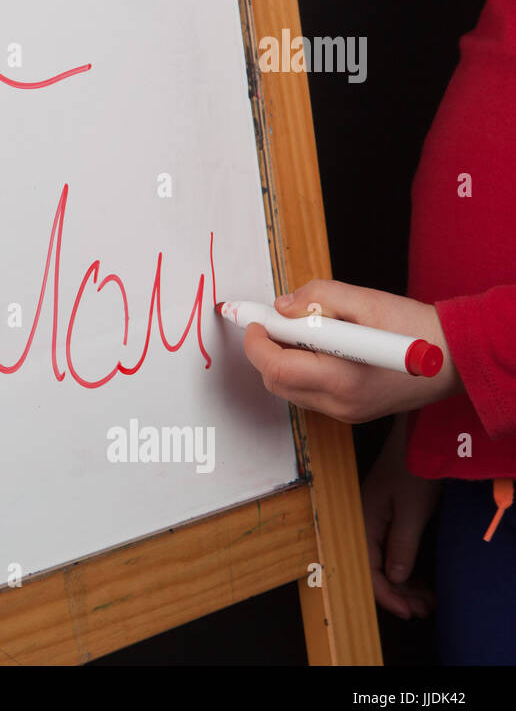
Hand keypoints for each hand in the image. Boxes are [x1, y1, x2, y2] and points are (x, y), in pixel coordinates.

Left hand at [241, 279, 463, 423]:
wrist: (454, 358)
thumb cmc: (416, 329)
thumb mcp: (367, 301)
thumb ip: (319, 297)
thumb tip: (282, 306)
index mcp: (343, 379)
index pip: (277, 368)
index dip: (257, 342)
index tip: (255, 320)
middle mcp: (340, 404)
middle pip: (277, 382)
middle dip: (266, 349)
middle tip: (276, 321)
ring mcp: (344, 413)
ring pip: (289, 390)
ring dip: (283, 359)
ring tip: (303, 331)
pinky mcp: (349, 412)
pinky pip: (308, 392)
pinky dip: (301, 369)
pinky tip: (319, 347)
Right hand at [362, 415, 439, 618]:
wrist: (417, 439)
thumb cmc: (412, 470)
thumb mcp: (411, 511)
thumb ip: (401, 545)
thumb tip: (396, 577)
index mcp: (363, 521)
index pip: (368, 568)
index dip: (387, 594)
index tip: (407, 612)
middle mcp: (364, 523)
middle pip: (374, 568)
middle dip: (399, 593)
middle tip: (423, 609)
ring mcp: (375, 519)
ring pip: (384, 561)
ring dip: (405, 583)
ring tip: (426, 600)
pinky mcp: (388, 516)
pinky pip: (392, 550)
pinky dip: (407, 567)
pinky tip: (421, 580)